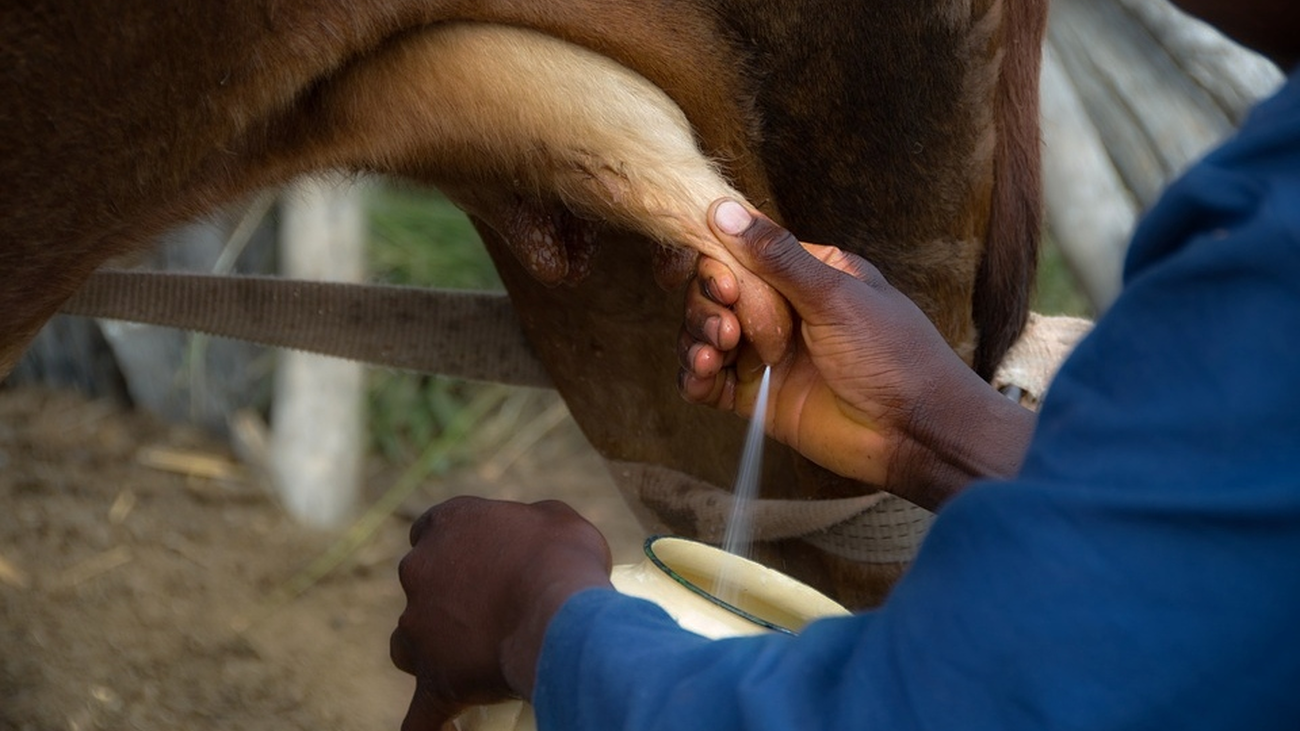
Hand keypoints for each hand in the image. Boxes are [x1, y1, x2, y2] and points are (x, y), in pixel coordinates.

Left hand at [390, 497, 613, 729]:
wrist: (560, 614)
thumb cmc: (563, 559)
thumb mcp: (557, 520)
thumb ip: (532, 523)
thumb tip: (534, 540)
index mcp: (449, 524)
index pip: (432, 529)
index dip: (454, 546)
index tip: (478, 559)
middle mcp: (420, 569)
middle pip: (420, 585)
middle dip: (445, 598)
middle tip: (489, 611)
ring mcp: (419, 628)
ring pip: (408, 643)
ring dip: (429, 650)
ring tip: (467, 663)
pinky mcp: (433, 679)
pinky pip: (420, 713)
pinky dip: (427, 724)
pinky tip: (434, 729)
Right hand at [679, 200, 1034, 507]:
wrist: (915, 432)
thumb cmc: (893, 355)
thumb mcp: (836, 295)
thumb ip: (777, 257)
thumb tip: (725, 210)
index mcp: (805, 273)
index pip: (739, 252)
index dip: (713, 261)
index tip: (710, 279)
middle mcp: (780, 309)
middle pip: (713, 292)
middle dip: (707, 305)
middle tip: (729, 328)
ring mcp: (766, 354)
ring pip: (704, 333)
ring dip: (696, 337)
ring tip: (716, 353)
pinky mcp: (756, 397)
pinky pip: (707, 380)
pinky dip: (694, 375)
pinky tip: (703, 374)